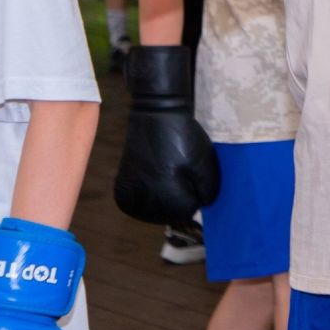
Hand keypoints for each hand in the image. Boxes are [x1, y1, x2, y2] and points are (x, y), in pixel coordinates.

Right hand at [113, 45, 219, 225]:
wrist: (153, 116)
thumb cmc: (182, 138)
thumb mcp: (205, 164)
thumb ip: (208, 192)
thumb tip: (201, 206)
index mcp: (165, 198)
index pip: (188, 211)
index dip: (196, 193)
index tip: (192, 173)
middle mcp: (143, 203)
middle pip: (170, 214)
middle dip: (180, 197)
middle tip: (180, 170)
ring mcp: (128, 198)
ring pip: (155, 211)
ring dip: (165, 198)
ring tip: (167, 172)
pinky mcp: (121, 190)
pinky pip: (140, 204)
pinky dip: (150, 196)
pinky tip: (155, 177)